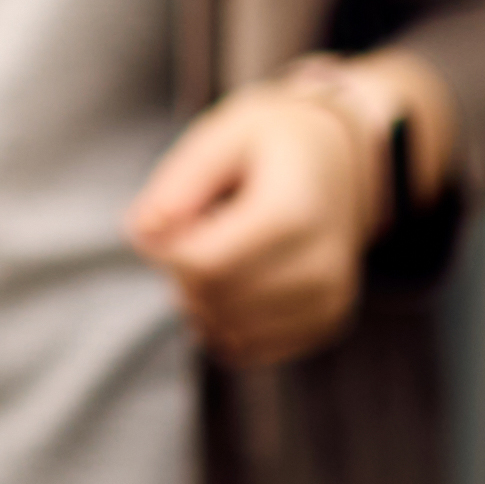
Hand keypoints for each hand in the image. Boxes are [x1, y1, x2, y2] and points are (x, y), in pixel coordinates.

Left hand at [123, 82, 385, 367]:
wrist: (342, 160)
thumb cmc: (274, 142)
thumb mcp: (222, 135)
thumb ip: (177, 185)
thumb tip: (142, 235)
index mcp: (293, 213)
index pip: (203, 265)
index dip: (163, 251)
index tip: (161, 222)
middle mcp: (321, 265)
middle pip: (214, 301)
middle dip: (180, 275)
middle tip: (192, 231)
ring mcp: (329, 300)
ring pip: (231, 332)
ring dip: (201, 300)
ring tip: (219, 250)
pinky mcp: (327, 322)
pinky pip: (252, 348)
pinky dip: (225, 321)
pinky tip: (234, 279)